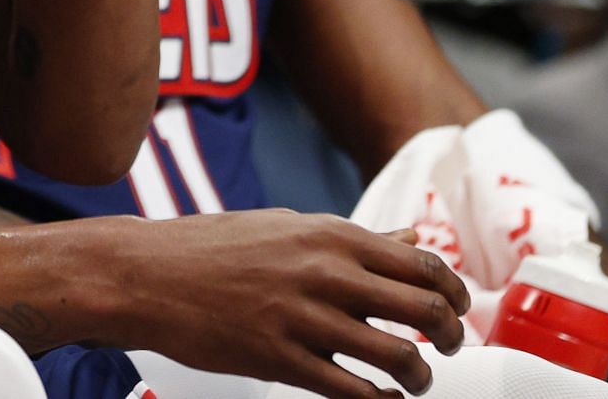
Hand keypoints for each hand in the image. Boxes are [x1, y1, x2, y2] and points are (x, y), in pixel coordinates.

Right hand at [116, 210, 469, 398]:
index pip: (422, 264)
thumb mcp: (290, 226)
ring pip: (396, 354)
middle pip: (422, 308)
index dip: (453, 292)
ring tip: (416, 383)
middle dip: (449, 335)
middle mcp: (326, 272)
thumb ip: (353, 239)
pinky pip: (351, 390)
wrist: (149, 273)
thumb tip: (407, 241)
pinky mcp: (280, 359)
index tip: (458, 310)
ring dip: (419, 376)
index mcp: (331, 235)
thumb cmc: (215, 247)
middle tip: (447, 348)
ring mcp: (304, 318)